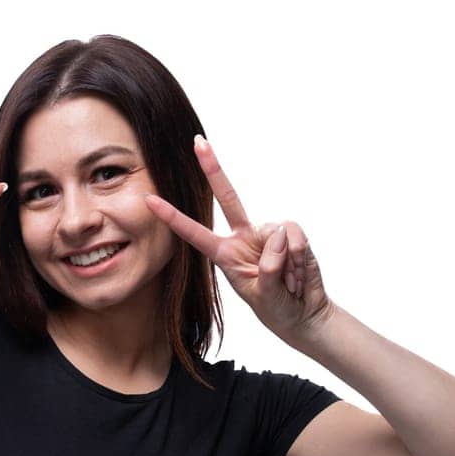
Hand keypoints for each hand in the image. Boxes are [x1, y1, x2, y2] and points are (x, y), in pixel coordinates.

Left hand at [143, 135, 333, 340]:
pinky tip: (298, 274)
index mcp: (225, 254)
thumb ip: (267, 268)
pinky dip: (298, 257)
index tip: (149, 201)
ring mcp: (267, 233)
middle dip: (213, 168)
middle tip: (198, 142)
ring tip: (288, 283)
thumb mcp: (263, 295)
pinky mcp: (290, 232)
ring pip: (274, 233)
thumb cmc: (277, 308)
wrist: (304, 313)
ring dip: (285, 264)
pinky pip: (293, 235)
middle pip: (228, 197)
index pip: (194, 233)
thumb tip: (278, 234)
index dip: (173, 217)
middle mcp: (244, 237)